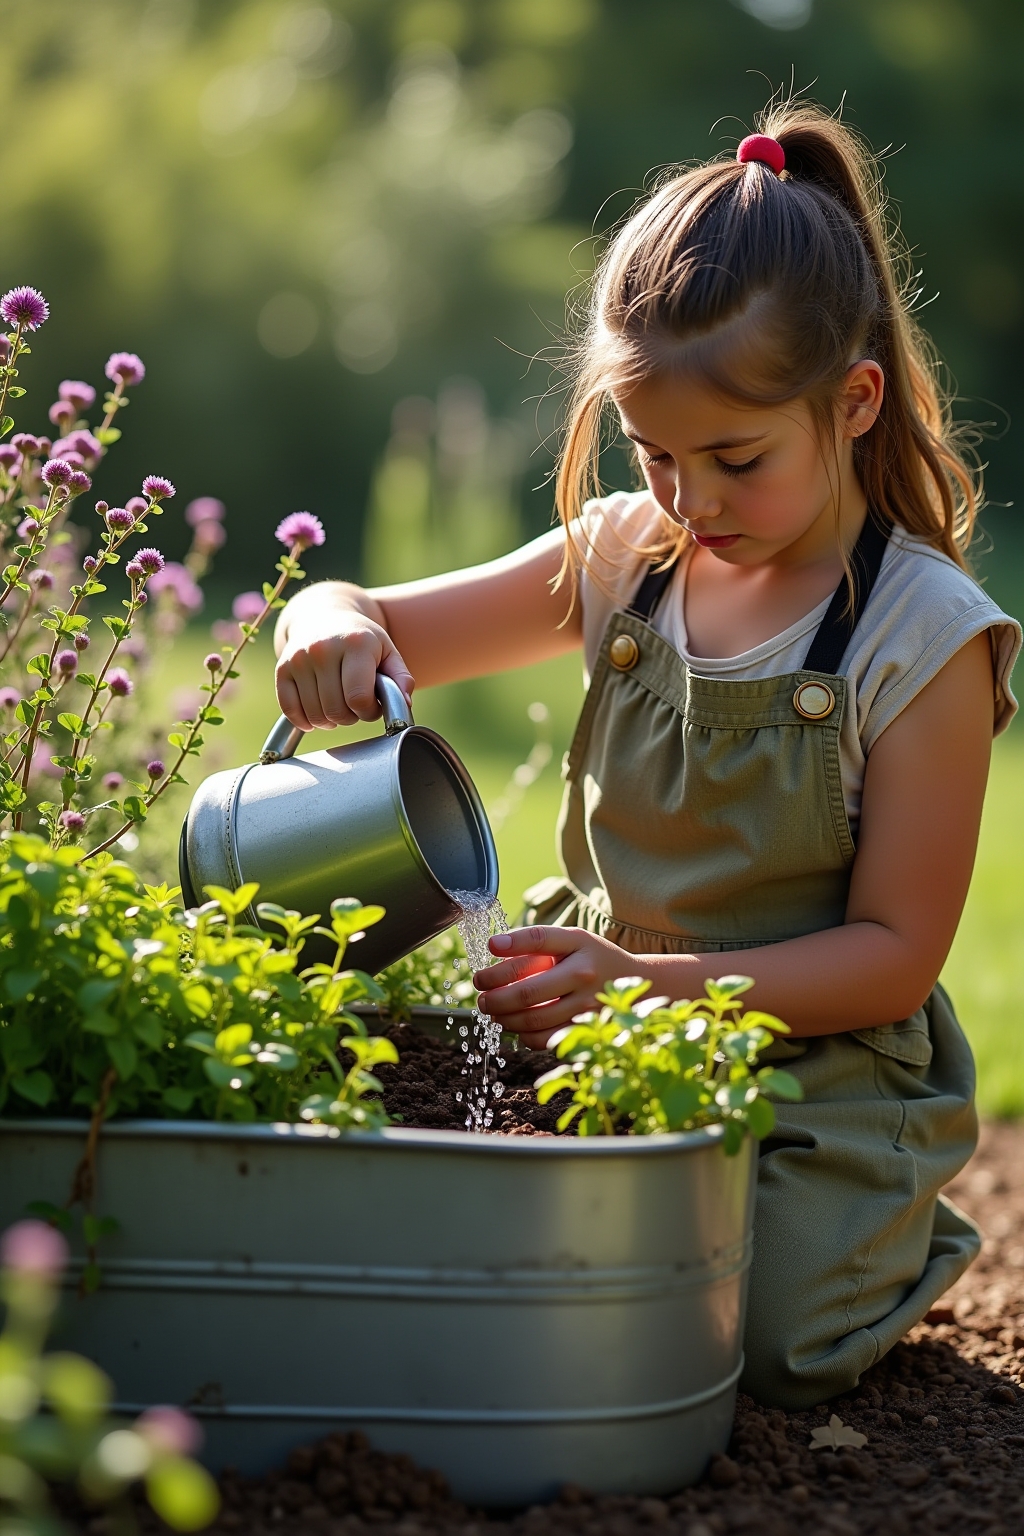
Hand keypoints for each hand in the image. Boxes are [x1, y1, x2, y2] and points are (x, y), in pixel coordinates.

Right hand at [275, 611, 414, 731]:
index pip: (359, 698)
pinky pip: (290, 711)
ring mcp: (299, 658)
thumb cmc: (360, 639)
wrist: (322, 615)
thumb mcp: (387, 650)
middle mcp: (323, 648)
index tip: (372, 704)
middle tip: (355, 703)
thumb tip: (404, 704)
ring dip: (330, 720)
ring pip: (315, 716)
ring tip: (339, 703)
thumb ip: (400, 677)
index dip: (369, 712)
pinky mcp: (282, 669)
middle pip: (337, 711)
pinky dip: (305, 721)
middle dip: (352, 716)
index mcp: (355, 643)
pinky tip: (316, 712)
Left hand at [473, 926, 641, 1048]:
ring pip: (533, 1020)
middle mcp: (583, 977)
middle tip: (480, 995)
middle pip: (527, 992)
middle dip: (494, 995)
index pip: (537, 941)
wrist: (636, 983)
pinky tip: (516, 1024)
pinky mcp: (584, 1031)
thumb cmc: (591, 958)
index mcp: (578, 947)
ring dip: (503, 1017)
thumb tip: (494, 946)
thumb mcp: (572, 939)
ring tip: (492, 1010)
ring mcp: (585, 1007)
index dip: (510, 944)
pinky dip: (523, 1034)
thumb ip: (535, 940)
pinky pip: (545, 1039)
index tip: (489, 947)